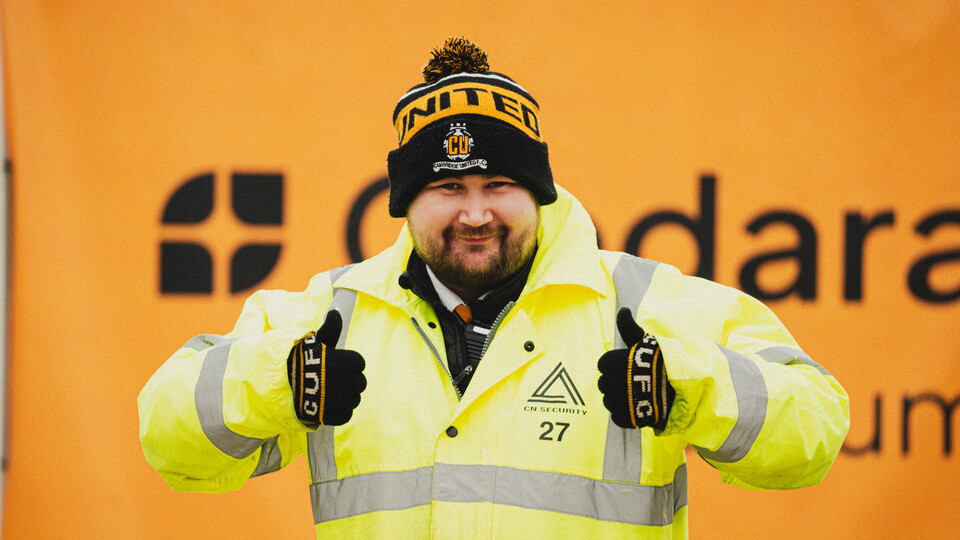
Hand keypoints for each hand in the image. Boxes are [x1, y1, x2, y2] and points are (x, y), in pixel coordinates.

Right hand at [287, 310, 365, 425]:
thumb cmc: (301, 361)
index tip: (338, 364)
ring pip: (355, 399)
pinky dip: (340, 411)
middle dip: (351, 380)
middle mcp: (343, 381)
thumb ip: (330, 330)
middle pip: (361, 382)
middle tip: (335, 379)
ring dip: (347, 396)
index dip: (350, 363)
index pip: (359, 362)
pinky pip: (347, 415)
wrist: (280, 386)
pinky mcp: (333, 416)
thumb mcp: (315, 343)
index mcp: (342, 362)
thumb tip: (335, 312)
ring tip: (331, 392)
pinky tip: (329, 404)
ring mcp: (339, 400)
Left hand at [598, 308, 672, 429]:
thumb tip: (623, 309)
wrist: (683, 387)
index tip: (628, 366)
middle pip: (603, 384)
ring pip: (608, 401)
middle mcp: (612, 382)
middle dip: (616, 382)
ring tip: (638, 394)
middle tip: (634, 381)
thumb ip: (628, 327)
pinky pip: (617, 417)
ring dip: (619, 399)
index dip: (614, 365)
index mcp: (613, 362)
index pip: (602, 364)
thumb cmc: (662, 361)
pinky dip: (626, 414)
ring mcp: (618, 402)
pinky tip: (639, 407)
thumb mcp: (645, 341)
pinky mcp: (626, 418)